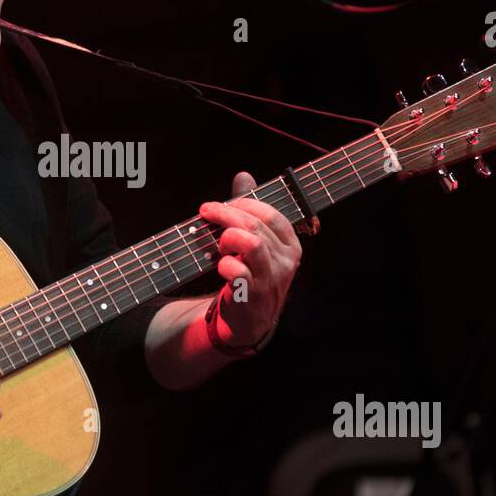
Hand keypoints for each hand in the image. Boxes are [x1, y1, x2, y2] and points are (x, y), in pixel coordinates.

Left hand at [197, 171, 305, 349]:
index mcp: (290, 244)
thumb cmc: (252, 274)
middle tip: (205, 212)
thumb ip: (250, 210)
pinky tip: (220, 266)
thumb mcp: (256, 242)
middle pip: (256, 225)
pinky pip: (238, 271)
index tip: (220, 204)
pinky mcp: (253, 295)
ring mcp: (272, 278)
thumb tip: (244, 176)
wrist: (250, 319)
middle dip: (225, 214)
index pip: (271, 214)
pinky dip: (224, 264)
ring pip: (250, 243)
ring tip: (218, 244)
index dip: (243, 203)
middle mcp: (286, 260)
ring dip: (227, 237)